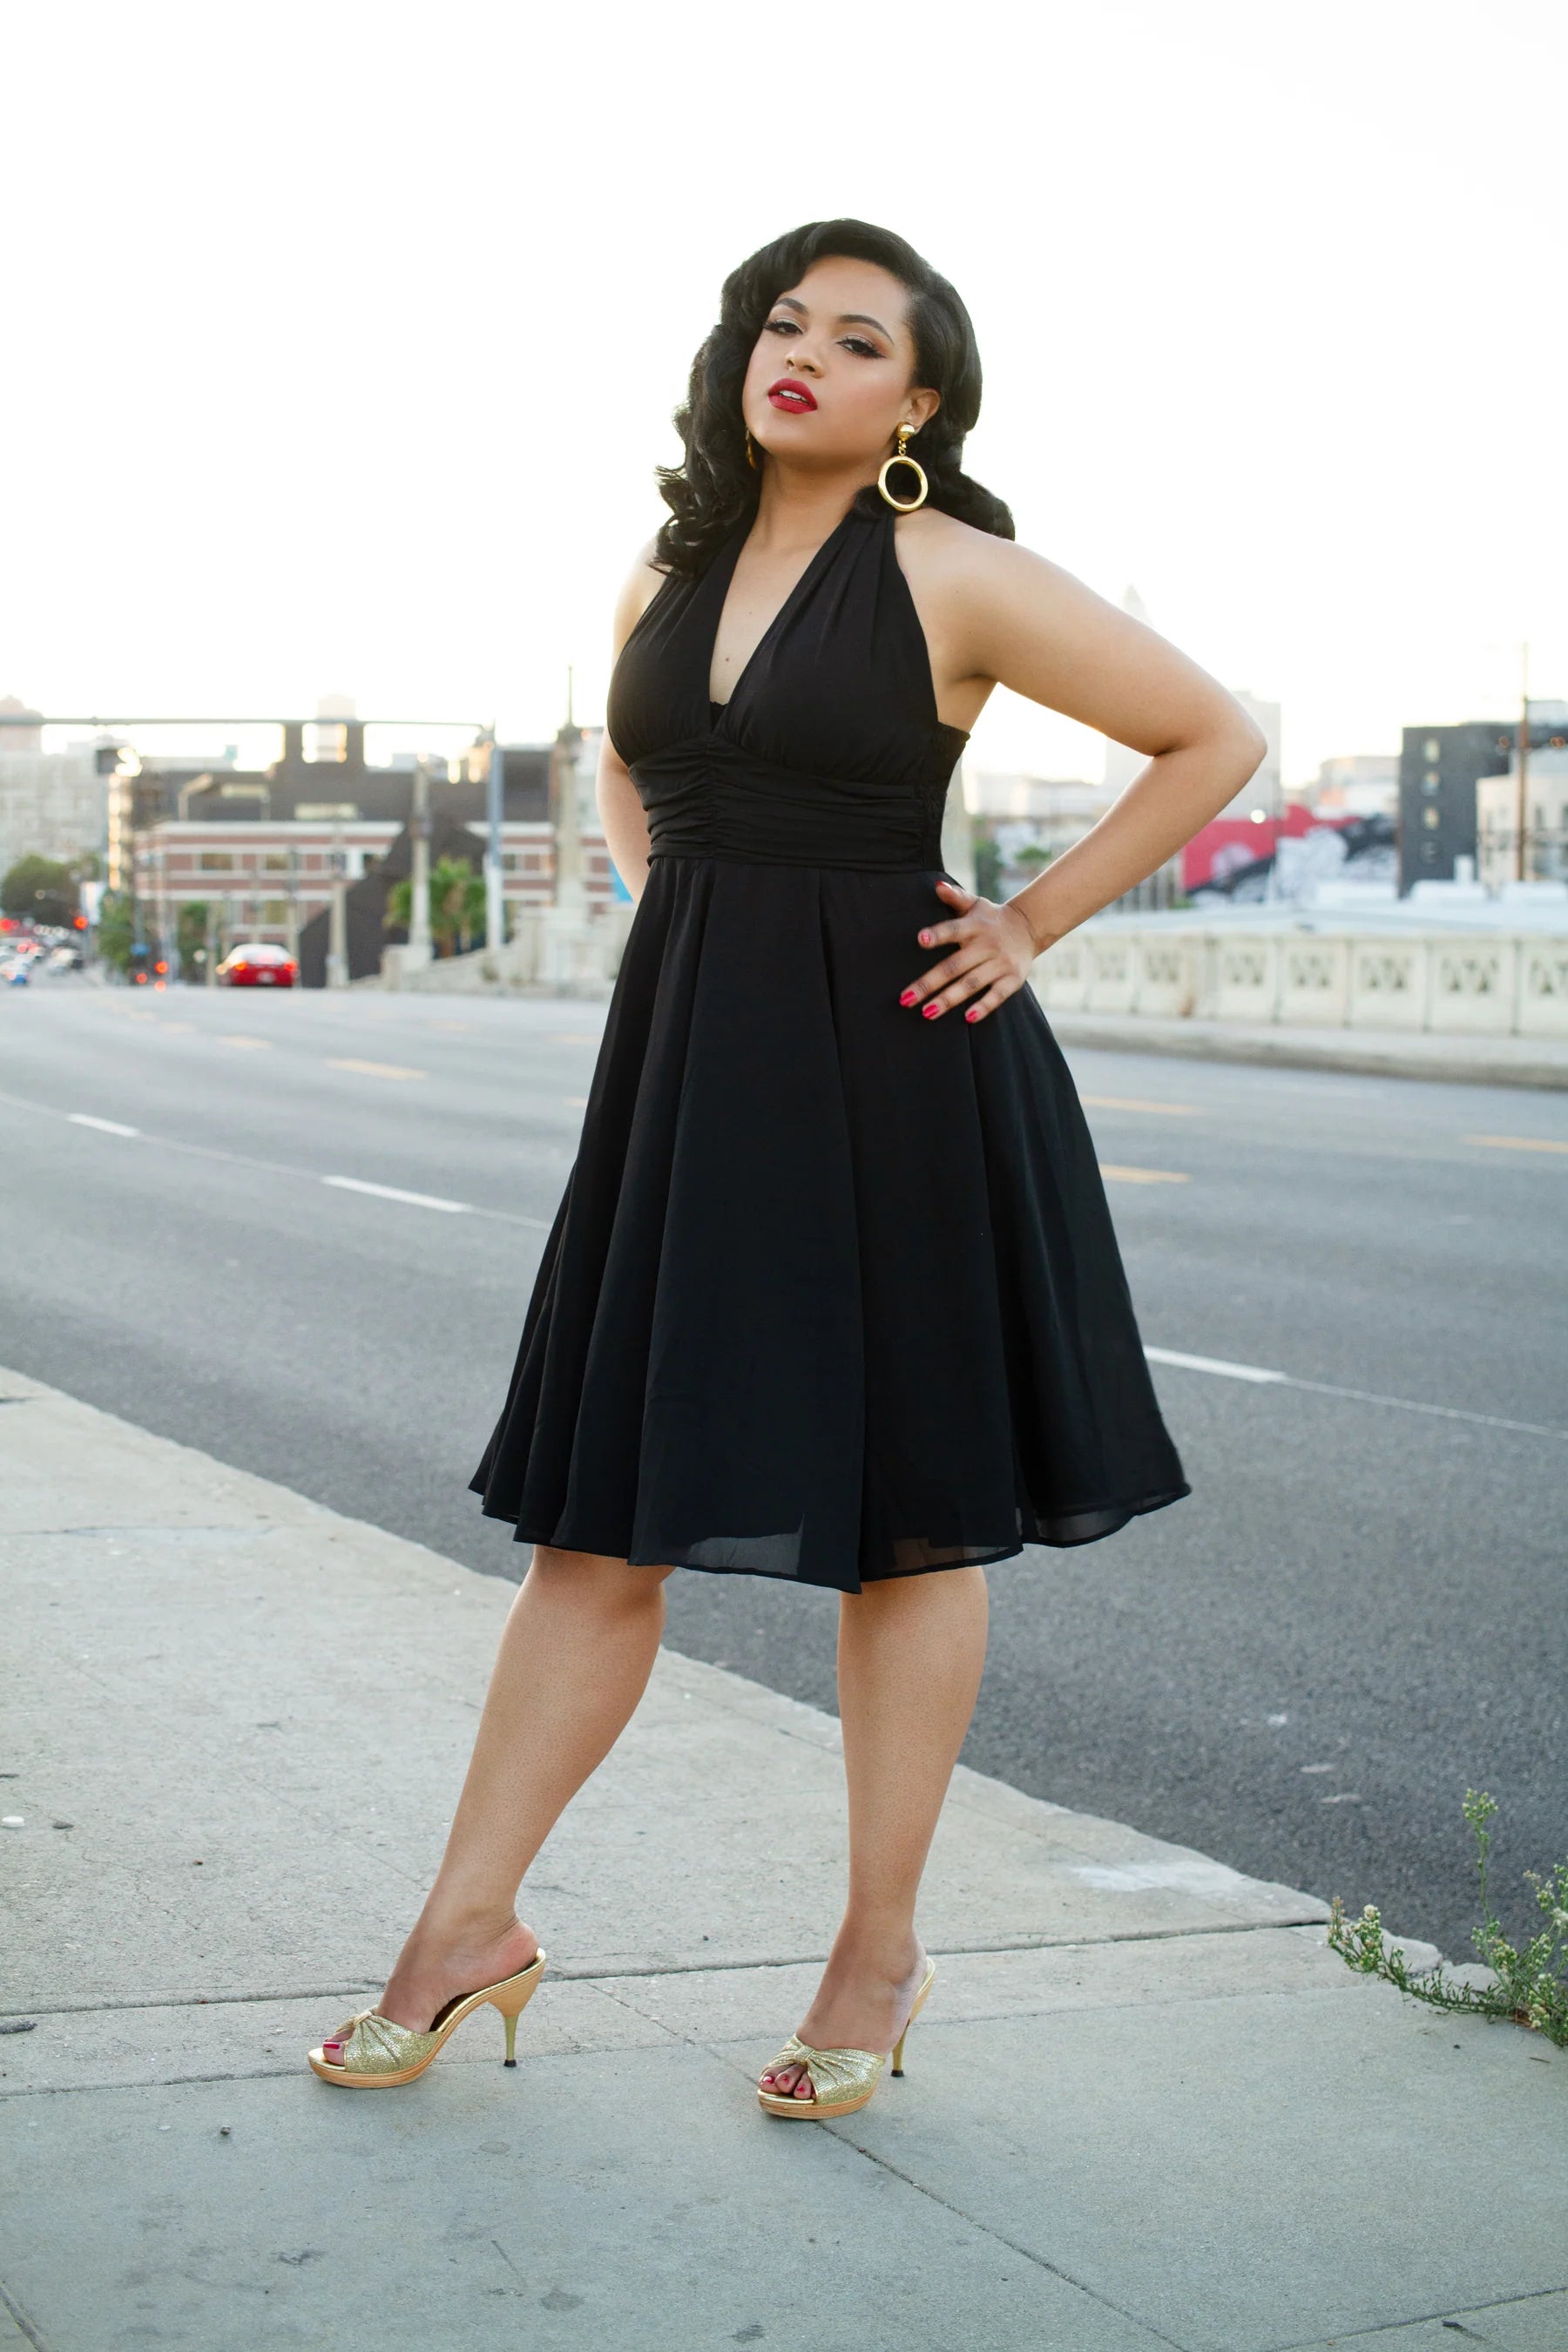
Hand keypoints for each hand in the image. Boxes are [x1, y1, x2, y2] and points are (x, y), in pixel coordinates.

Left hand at [898, 877, 1041, 1025]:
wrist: (1028, 927)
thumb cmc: (989, 918)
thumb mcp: (974, 904)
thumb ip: (955, 896)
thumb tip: (937, 886)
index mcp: (973, 926)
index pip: (953, 929)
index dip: (937, 934)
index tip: (920, 939)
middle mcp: (986, 945)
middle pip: (954, 966)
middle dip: (929, 983)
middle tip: (906, 999)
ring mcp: (1000, 963)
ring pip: (971, 983)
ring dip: (949, 999)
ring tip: (927, 1012)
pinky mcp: (1013, 979)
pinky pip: (997, 995)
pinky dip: (984, 1006)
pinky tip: (968, 1018)